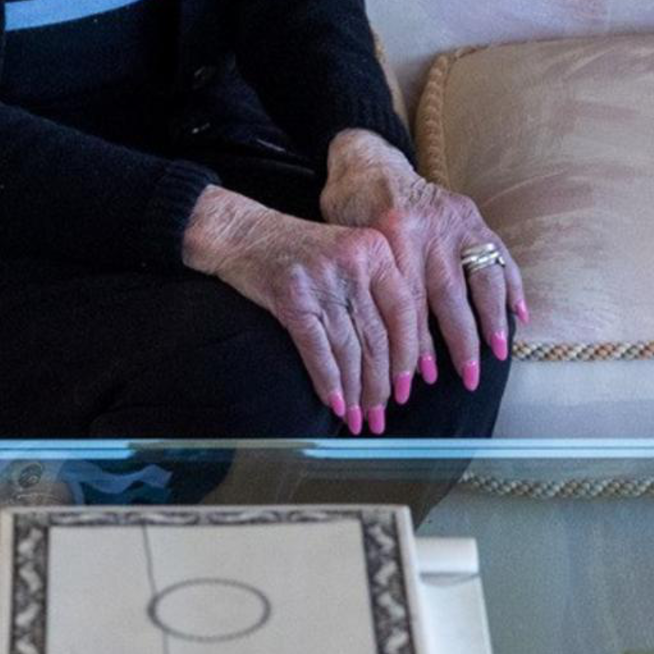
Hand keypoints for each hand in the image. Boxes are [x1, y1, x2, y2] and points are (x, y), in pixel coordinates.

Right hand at [181, 185, 424, 432]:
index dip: (408, 356)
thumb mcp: (348, 257)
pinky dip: (328, 382)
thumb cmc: (300, 250)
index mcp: (376, 249)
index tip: (409, 388)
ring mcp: (322, 279)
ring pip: (349, 349)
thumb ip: (376, 292)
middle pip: (377, 336)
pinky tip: (334, 403)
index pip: (404, 311)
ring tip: (358, 418)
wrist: (245, 234)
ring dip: (355, 392)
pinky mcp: (292, 298)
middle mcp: (354, 261)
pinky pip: (317, 351)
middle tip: (381, 415)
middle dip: (380, 385)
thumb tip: (403, 357)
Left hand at [321, 130, 526, 395]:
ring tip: (499, 353)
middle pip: (450, 295)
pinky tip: (519, 316)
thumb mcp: (347, 244)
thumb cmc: (349, 211)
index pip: (411, 302)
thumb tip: (383, 352)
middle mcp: (430, 226)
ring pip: (482, 276)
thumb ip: (370, 286)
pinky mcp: (472, 215)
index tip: (420, 378)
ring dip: (493, 319)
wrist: (368, 162)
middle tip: (468, 379)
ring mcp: (456, 219)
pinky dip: (512, 285)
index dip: (417, 344)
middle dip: (462, 342)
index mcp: (393, 234)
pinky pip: (499, 254)